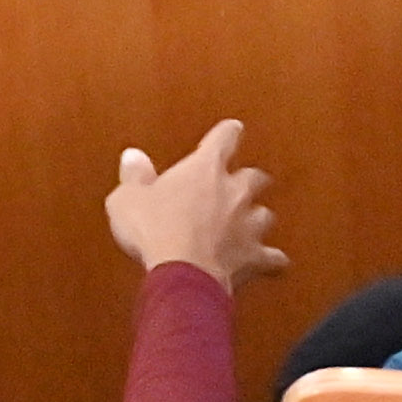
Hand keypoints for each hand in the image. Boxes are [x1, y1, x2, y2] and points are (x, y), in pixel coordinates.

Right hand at [108, 120, 284, 287]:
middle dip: (249, 180)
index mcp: (204, 169)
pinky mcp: (254, 256)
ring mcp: (248, 224)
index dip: (228, 133)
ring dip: (257, 219)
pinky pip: (272, 258)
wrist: (181, 272)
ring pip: (265, 215)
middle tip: (244, 181)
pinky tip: (273, 264)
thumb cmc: (154, 231)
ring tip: (251, 224)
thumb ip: (135, 176)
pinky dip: (271, 261)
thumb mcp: (128, 199)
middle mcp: (234, 192)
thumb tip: (133, 157)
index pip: (223, 139)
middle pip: (254, 178)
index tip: (233, 129)